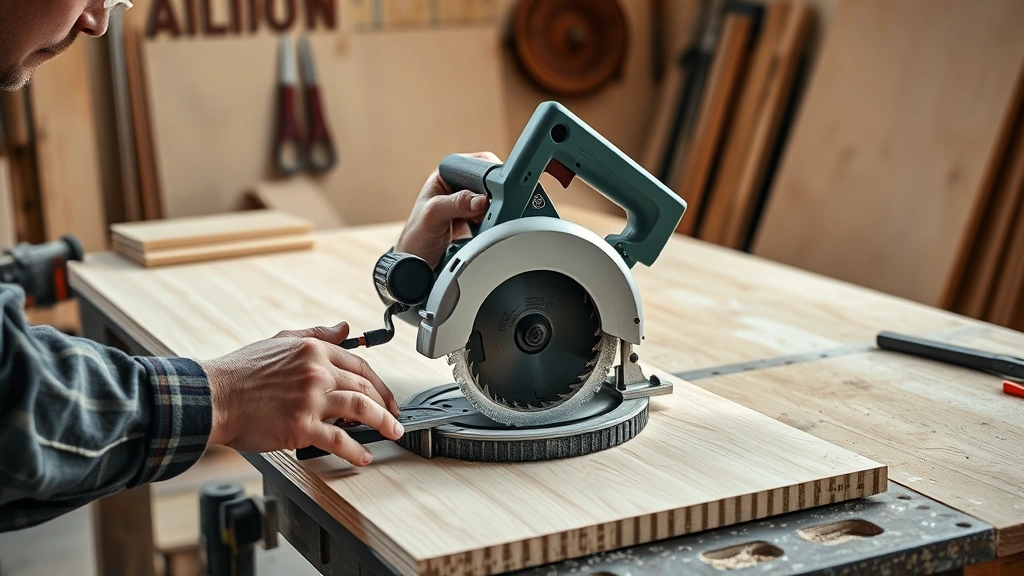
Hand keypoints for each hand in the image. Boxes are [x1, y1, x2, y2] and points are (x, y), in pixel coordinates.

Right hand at [201, 322, 401, 465]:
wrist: (212, 397)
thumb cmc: (240, 374)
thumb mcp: (280, 342)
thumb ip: (316, 335)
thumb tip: (345, 329)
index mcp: (313, 350)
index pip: (360, 365)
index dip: (379, 383)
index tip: (386, 396)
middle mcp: (317, 371)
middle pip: (365, 387)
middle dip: (386, 405)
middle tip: (395, 419)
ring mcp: (310, 399)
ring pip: (361, 409)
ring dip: (382, 423)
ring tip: (392, 434)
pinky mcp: (301, 426)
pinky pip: (339, 439)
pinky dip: (356, 449)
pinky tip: (363, 455)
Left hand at [395, 151, 499, 267]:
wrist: (418, 265)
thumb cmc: (415, 238)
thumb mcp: (433, 216)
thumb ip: (455, 203)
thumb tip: (480, 200)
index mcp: (446, 176)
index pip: (475, 165)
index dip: (487, 175)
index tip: (492, 192)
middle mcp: (459, 187)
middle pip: (490, 183)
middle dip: (493, 197)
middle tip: (488, 211)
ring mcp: (469, 205)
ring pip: (495, 201)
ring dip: (495, 212)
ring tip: (482, 223)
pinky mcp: (477, 221)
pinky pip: (495, 217)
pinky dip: (495, 223)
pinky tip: (485, 230)